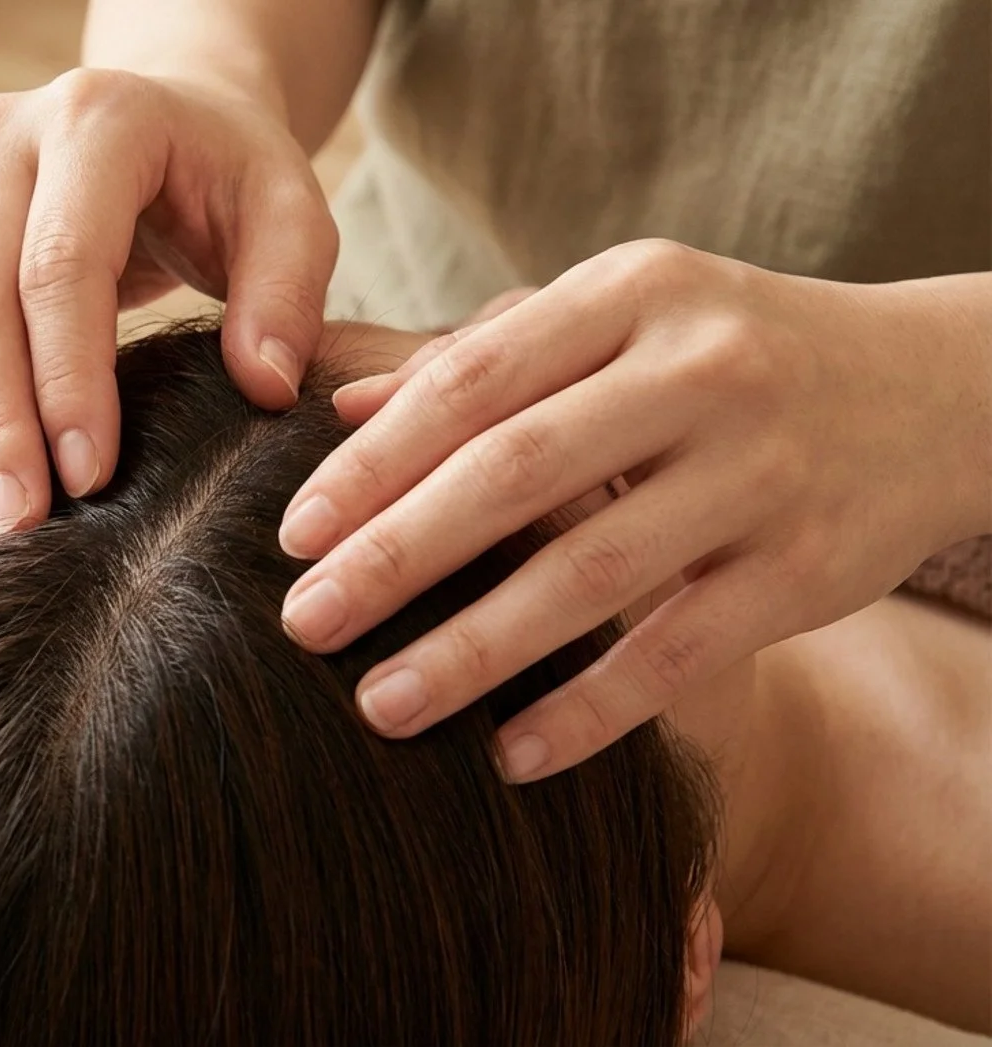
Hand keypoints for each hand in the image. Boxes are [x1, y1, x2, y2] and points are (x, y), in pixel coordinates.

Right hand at [0, 68, 336, 552]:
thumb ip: (288, 292)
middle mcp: (1, 143)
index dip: (69, 377)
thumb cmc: (233, 178)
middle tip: (13, 528)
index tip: (89, 479)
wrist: (169, 118)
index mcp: (97, 121)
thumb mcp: (292, 212)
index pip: (63, 263)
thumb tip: (262, 387)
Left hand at [277, 240, 990, 780]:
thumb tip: (341, 409)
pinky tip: (511, 754)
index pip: (474, 383)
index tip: (290, 536)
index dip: (374, 464)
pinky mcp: (809, 568)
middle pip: (517, 473)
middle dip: (397, 556)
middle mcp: (701, 370)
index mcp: (633, 293)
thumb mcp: (620, 317)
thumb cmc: (729, 351)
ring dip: (474, 648)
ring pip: (593, 573)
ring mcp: (762, 471)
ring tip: (380, 703)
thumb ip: (487, 356)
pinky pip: (681, 652)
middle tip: (302, 622)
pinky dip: (591, 709)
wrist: (930, 388)